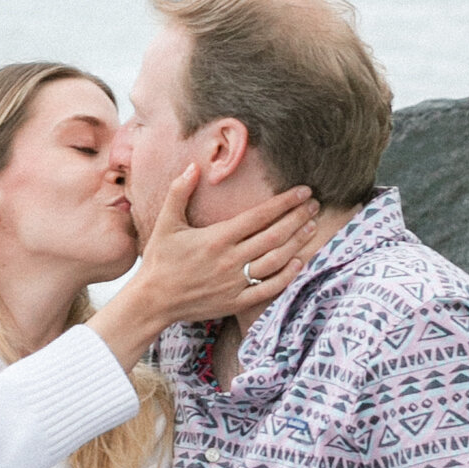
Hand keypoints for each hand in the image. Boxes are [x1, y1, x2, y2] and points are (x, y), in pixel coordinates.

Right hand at [94, 166, 322, 364]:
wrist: (153, 300)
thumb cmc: (160, 260)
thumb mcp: (166, 223)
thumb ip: (179, 192)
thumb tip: (193, 166)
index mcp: (217, 237)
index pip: (259, 216)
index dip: (284, 202)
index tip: (303, 191)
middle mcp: (229, 259)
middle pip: (274, 236)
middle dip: (297, 218)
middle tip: (315, 205)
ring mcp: (235, 283)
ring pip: (275, 260)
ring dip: (297, 243)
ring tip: (312, 227)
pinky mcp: (236, 302)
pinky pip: (268, 288)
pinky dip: (286, 275)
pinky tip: (299, 262)